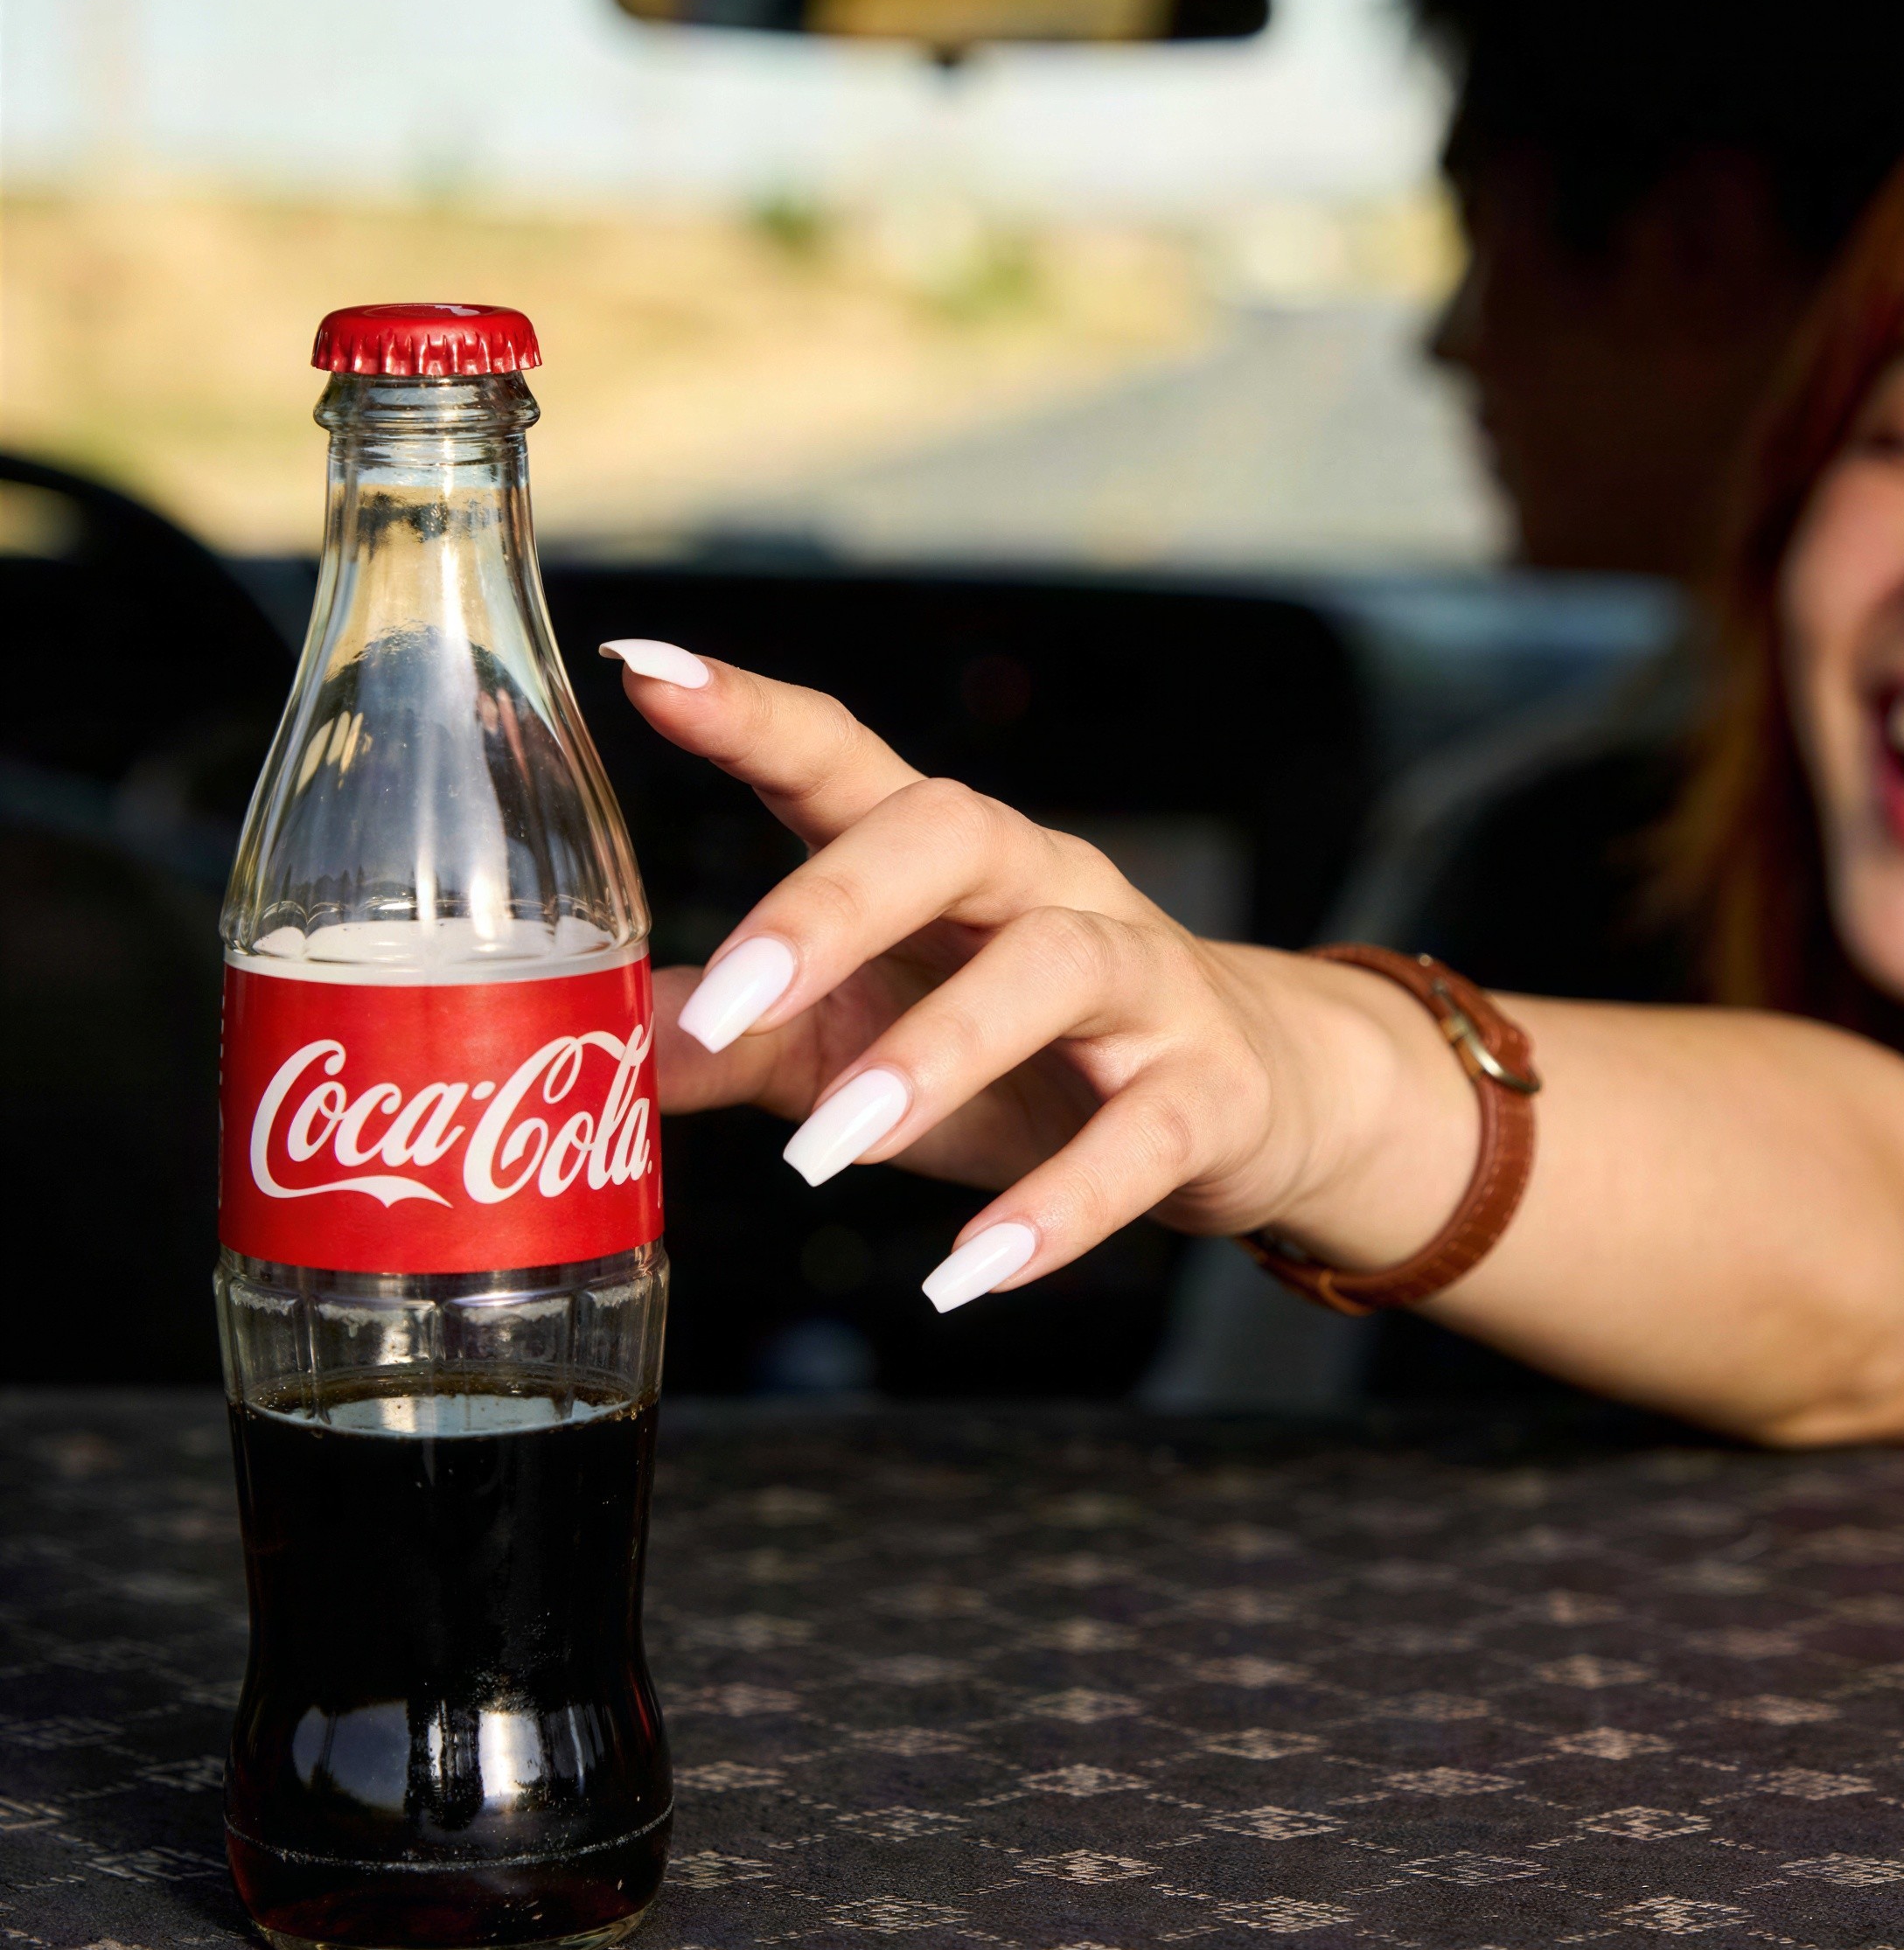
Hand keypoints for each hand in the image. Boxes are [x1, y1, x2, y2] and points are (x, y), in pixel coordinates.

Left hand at [603, 642, 1470, 1306]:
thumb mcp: (871, 1040)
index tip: (647, 674)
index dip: (751, 714)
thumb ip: (745, 1041)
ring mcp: (1144, 983)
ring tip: (831, 1152)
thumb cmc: (1031, 1061)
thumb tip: (603, 1045)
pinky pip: (1146, 1136)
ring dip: (936, 1056)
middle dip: (837, 906)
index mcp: (950, 863)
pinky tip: (970, 1275)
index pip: (847, 763)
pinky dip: (1059, 1208)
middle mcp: (1049, 888)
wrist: (1254, 1099)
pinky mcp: (1210, 1090)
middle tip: (733, 1001)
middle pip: (954, 834)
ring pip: (1054, 969)